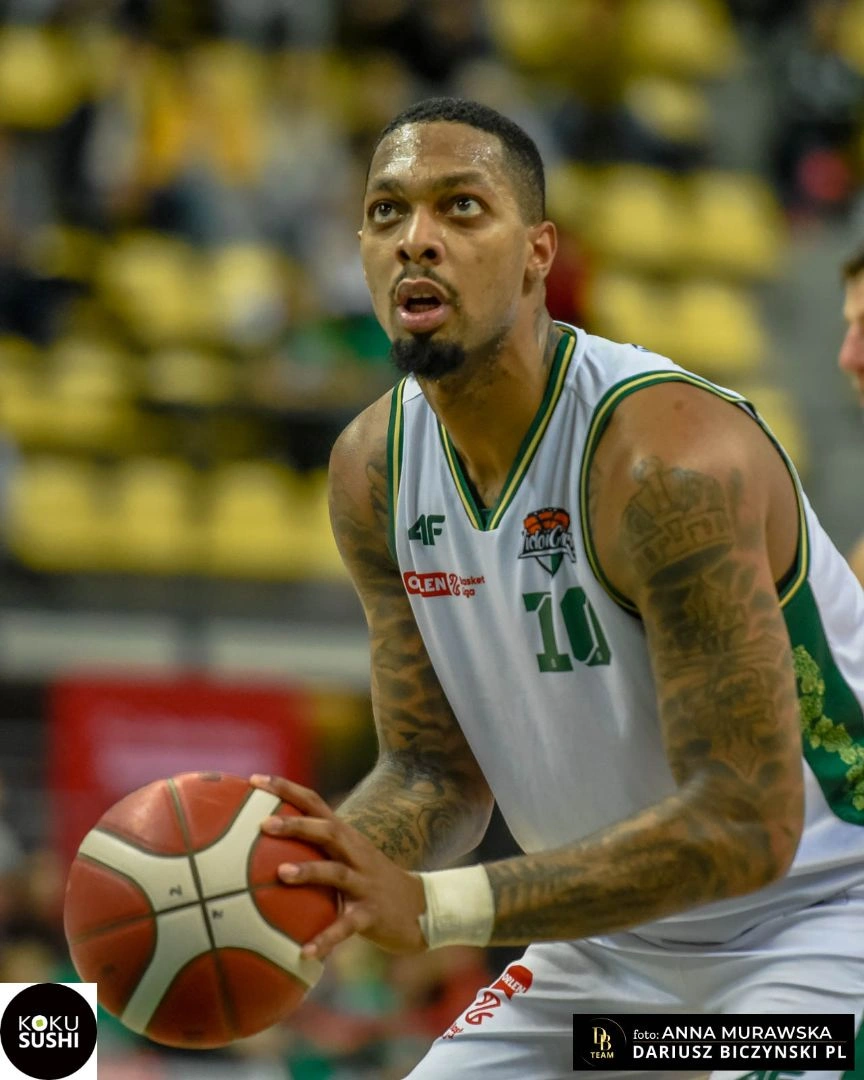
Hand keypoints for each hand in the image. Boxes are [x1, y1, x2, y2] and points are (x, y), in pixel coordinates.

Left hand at [250, 774, 428, 961]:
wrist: (421, 908)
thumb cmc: (370, 881)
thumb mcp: (348, 857)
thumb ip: (316, 848)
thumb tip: (261, 848)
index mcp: (346, 837)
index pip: (314, 803)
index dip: (286, 789)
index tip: (254, 780)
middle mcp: (355, 854)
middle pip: (327, 831)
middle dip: (296, 825)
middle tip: (264, 825)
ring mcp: (365, 883)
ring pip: (336, 872)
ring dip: (309, 872)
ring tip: (281, 874)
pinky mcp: (372, 914)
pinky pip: (346, 926)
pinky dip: (326, 939)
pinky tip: (305, 953)